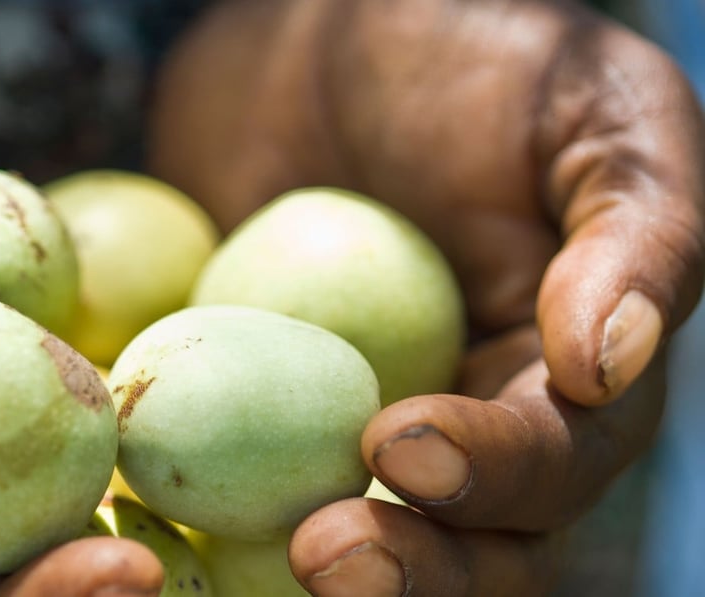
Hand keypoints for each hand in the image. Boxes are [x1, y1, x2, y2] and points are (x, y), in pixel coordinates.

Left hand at [148, 0, 703, 593]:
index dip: (490, 475)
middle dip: (405, 567)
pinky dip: (198, 507)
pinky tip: (148, 505)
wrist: (326, 36)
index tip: (399, 442)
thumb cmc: (484, 57)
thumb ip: (638, 234)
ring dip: (302, 569)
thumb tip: (604, 364)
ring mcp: (346, 421)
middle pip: (456, 545)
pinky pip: (228, 472)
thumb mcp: (597, 113)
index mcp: (557, 380)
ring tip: (258, 556)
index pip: (549, 465)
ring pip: (346, 532)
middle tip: (325, 553)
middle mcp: (460, 423)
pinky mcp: (250, 403)